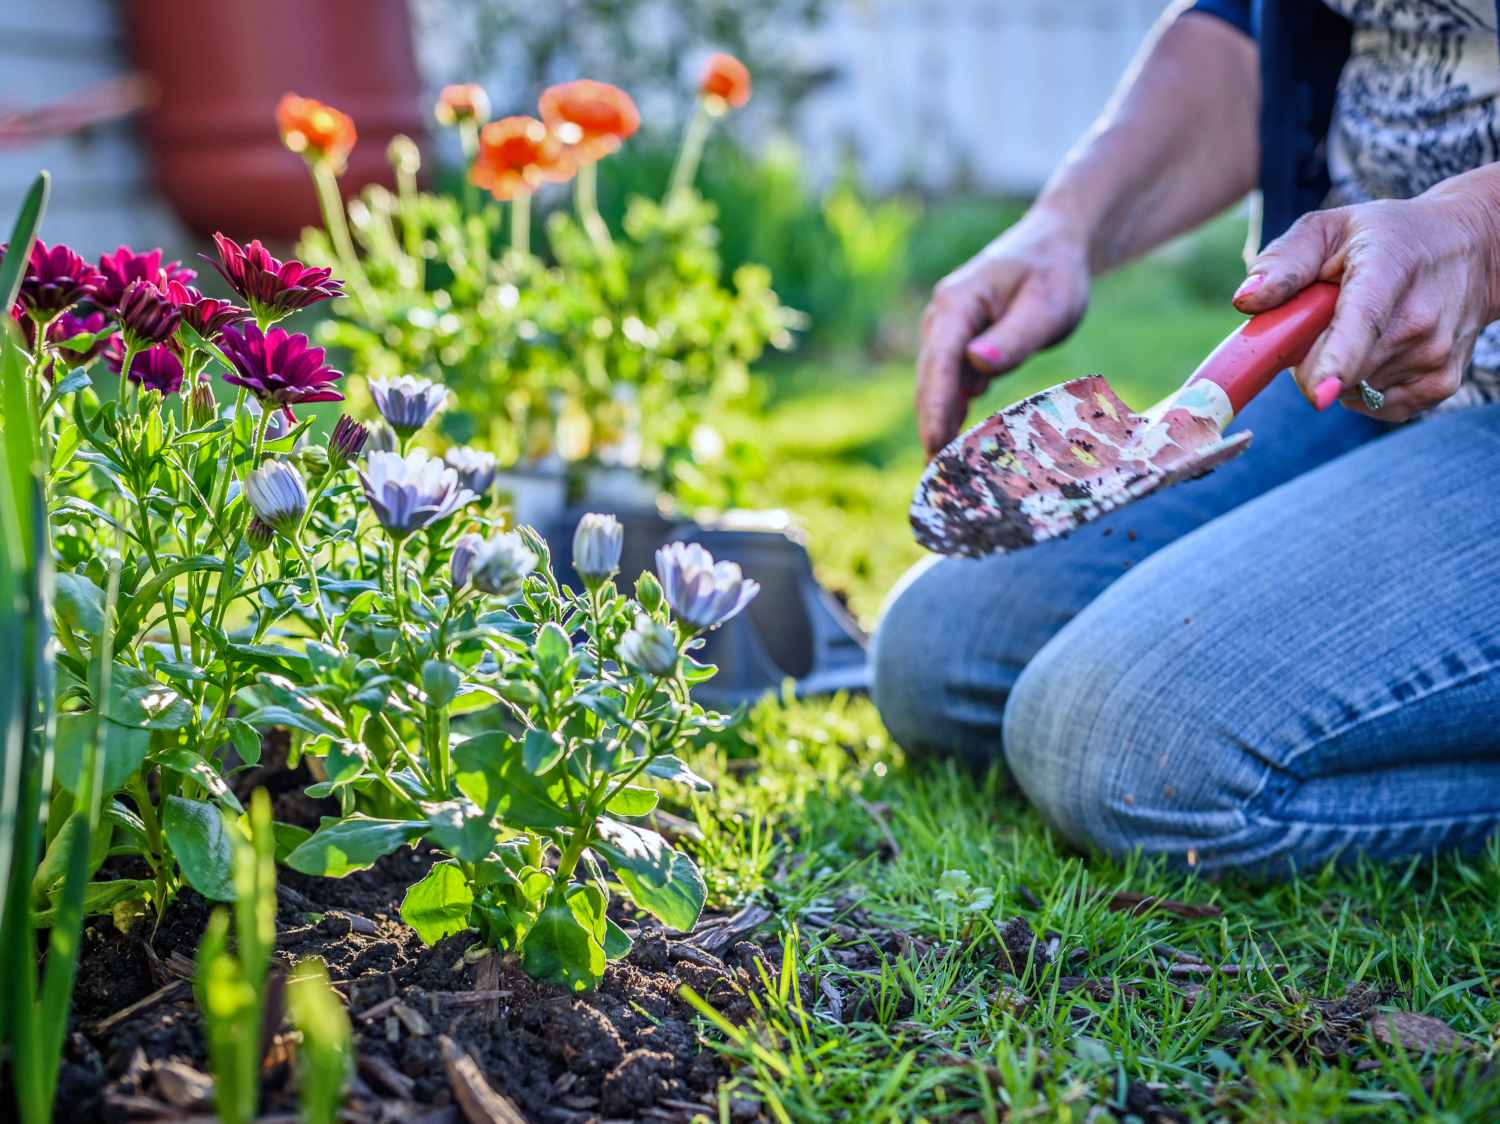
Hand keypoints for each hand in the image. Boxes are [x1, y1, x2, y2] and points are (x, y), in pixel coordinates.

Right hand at [916, 209, 1090, 456]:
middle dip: (931, 430)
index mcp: (957, 304)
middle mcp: (941, 319)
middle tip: (937, 482)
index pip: (939, 364)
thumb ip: (1015, 336)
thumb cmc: (1054, 272)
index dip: (935, 410)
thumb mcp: (1047, 303)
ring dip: (939, 429)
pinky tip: (958, 452)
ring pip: (937, 388)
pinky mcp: (957, 348)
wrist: (1053, 245)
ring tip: (945, 478)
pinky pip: (950, 387)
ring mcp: (946, 334)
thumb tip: (977, 365)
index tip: (935, 449)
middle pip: (930, 382)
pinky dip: (952, 417)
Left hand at [1231, 181, 1499, 421]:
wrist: (1472, 249)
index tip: (1319, 393)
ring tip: (1365, 324)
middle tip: (1328, 315)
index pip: (1362, 324)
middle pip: (1337, 368)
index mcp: (1388, 272)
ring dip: (1339, 367)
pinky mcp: (1441, 385)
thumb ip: (1285, 261)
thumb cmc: (1386, 237)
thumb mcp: (1331, 228)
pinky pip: (1375, 405)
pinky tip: (1378, 349)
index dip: (1337, 362)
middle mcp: (1419, 319)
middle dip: (1312, 352)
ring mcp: (1435, 356)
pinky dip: (1362, 385)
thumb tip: (1245, 300)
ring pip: (1351, 389)